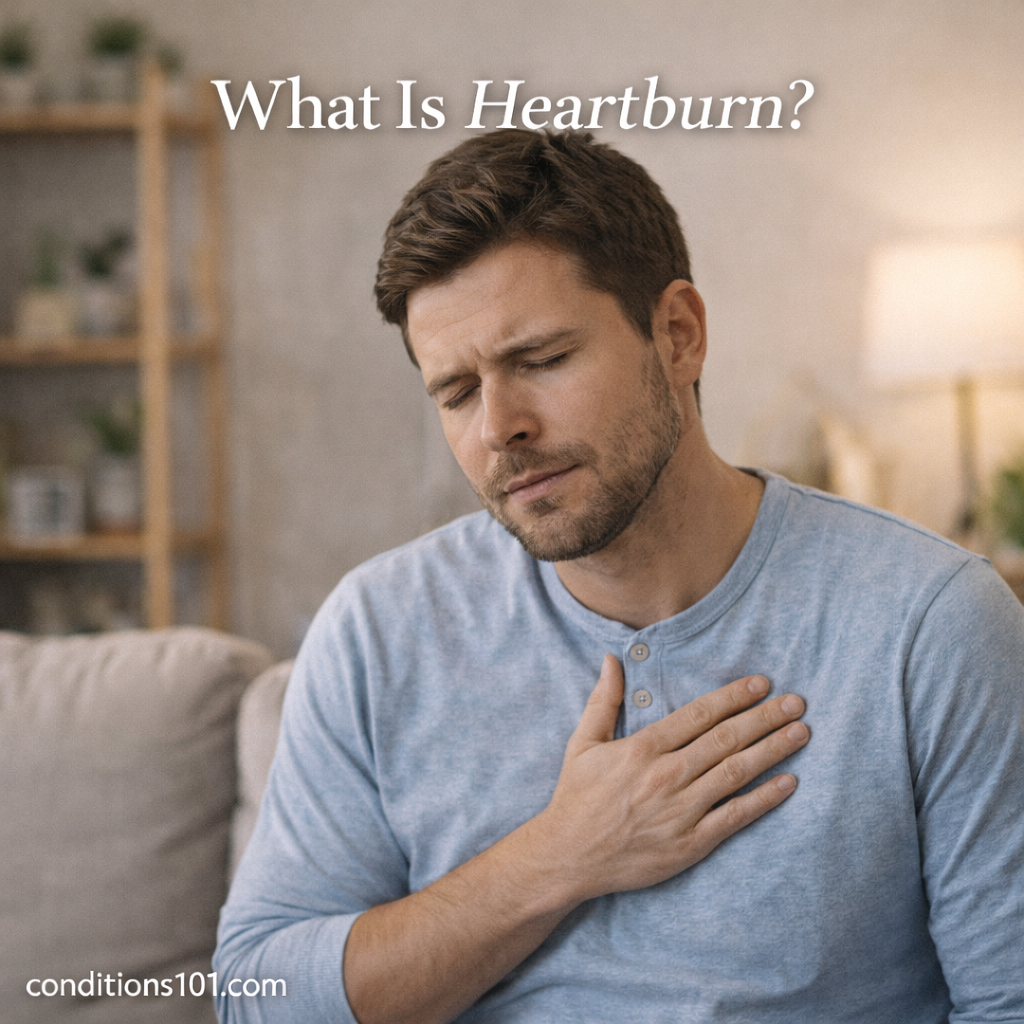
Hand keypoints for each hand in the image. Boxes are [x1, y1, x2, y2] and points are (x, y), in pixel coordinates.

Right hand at [532, 656, 808, 901]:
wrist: (568, 857)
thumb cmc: (576, 797)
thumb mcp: (582, 743)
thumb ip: (603, 700)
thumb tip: (612, 659)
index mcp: (642, 748)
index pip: (699, 715)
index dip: (734, 697)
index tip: (762, 683)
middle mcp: (666, 775)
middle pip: (726, 739)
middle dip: (765, 718)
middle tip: (797, 702)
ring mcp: (681, 810)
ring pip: (736, 773)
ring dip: (773, 750)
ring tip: (801, 733)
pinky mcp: (690, 843)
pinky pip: (736, 816)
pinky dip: (764, 799)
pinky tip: (788, 782)